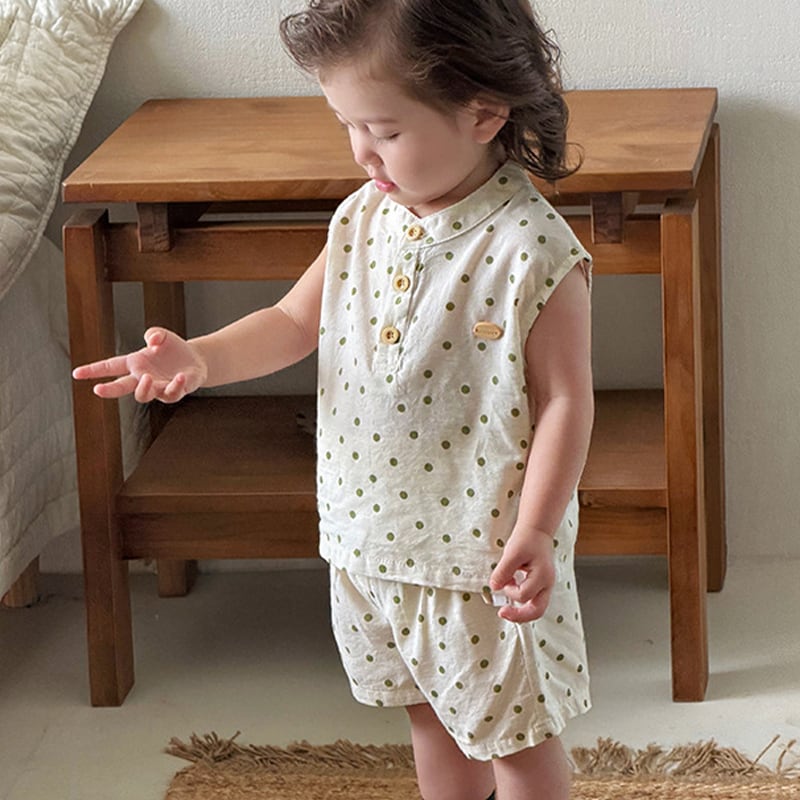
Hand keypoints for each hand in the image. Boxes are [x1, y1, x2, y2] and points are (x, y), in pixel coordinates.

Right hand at [71, 327, 206, 402]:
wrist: (195, 360)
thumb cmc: (173, 348)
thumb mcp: (162, 335)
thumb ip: (154, 333)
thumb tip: (152, 341)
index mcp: (134, 364)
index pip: (110, 367)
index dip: (93, 370)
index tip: (76, 374)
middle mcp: (142, 378)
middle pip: (122, 387)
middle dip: (109, 390)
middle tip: (97, 390)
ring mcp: (157, 387)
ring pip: (143, 395)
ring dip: (143, 388)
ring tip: (146, 377)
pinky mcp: (174, 392)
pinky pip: (171, 393)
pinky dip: (175, 385)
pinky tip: (179, 376)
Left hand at [489, 527, 555, 622]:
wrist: (537, 530)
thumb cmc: (527, 539)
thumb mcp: (511, 553)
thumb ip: (503, 572)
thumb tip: (495, 587)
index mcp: (542, 576)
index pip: (524, 595)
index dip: (509, 591)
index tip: (502, 581)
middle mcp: (547, 584)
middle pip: (537, 611)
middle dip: (519, 616)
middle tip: (502, 613)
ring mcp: (546, 585)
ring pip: (536, 608)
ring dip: (520, 607)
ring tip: (506, 599)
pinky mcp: (541, 584)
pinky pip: (533, 599)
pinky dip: (521, 598)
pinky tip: (512, 589)